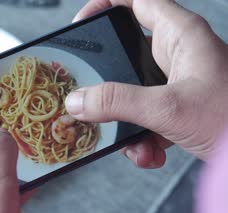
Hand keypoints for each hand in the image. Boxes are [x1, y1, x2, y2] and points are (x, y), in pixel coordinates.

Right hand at [68, 0, 227, 167]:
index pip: (136, 2)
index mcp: (179, 36)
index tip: (82, 26)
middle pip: (126, 51)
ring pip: (132, 90)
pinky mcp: (178, 107)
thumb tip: (77, 101)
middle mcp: (177, 54)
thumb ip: (117, 103)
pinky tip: (149, 154)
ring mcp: (177, 82)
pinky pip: (146, 115)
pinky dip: (141, 137)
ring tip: (130, 141)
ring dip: (123, 119)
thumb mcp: (168, 108)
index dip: (105, 5)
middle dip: (106, 78)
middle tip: (88, 90)